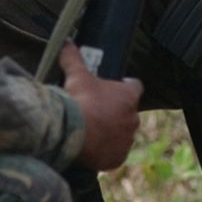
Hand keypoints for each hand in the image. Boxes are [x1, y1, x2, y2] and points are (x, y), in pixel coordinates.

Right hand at [59, 43, 142, 170]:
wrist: (73, 134)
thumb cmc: (80, 101)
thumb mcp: (76, 76)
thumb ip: (73, 58)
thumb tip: (67, 43)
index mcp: (128, 97)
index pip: (134, 86)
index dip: (125, 86)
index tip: (114, 87)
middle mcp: (132, 119)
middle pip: (127, 112)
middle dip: (115, 112)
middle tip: (96, 110)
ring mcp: (126, 140)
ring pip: (121, 134)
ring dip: (111, 132)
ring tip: (91, 130)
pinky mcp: (117, 158)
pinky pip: (114, 154)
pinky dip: (105, 151)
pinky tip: (92, 147)